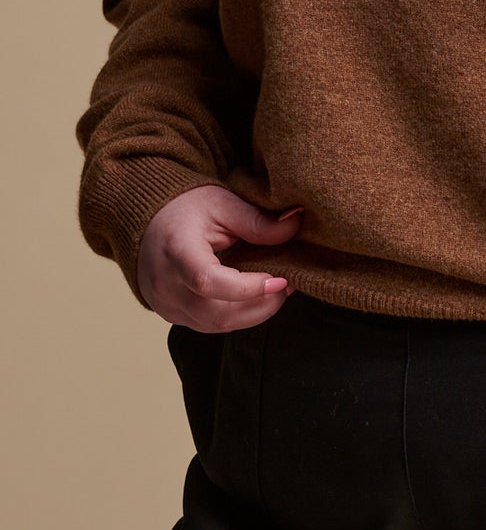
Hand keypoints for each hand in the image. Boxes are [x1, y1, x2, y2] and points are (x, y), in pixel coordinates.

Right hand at [136, 183, 303, 330]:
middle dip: (262, 306)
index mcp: (176, 251)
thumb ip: (257, 221)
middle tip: (288, 285)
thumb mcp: (223, 204)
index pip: (208, 281)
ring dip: (253, 313)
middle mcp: (165, 285)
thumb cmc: (185, 208)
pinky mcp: (170, 314)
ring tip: (276, 290)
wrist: (146, 221)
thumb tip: (295, 226)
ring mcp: (165, 304)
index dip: (249, 288)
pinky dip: (237, 315)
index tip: (282, 280)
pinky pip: (209, 324)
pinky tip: (255, 298)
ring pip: (216, 325)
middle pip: (217, 313)